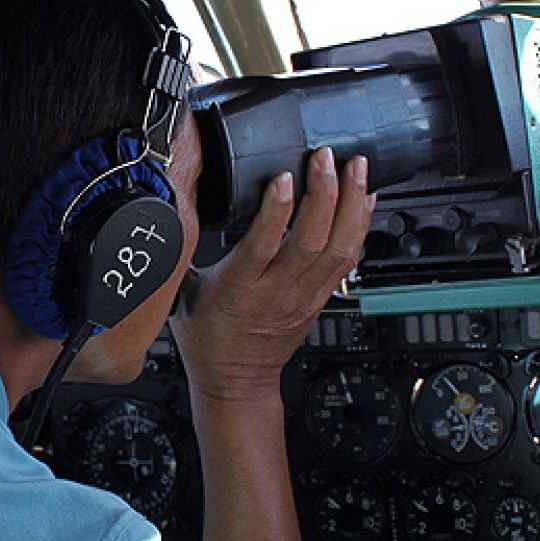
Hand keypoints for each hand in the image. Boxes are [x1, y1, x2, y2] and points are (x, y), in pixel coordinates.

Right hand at [172, 148, 373, 402]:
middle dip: (324, 194)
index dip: (276, 210)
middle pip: (311, 240)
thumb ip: (184, 250)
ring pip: (339, 248)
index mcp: (239, 288)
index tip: (282, 176)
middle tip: (326, 157)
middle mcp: (277, 291)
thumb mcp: (184, 292)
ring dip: (352, 204)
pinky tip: (366, 199)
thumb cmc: (209, 340)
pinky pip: (348, 259)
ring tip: (356, 168)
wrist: (235, 382)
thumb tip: (173, 206)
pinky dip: (360, 225)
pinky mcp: (321, 298)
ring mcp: (304, 295)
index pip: (263, 245)